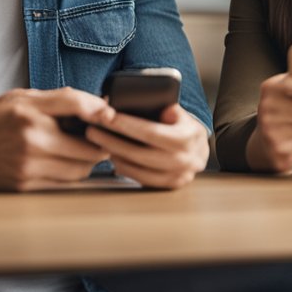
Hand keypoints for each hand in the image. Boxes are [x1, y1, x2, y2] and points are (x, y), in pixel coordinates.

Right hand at [0, 87, 113, 190]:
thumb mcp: (22, 98)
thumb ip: (60, 99)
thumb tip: (99, 103)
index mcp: (30, 115)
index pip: (79, 108)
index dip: (102, 111)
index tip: (112, 114)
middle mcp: (31, 142)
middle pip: (88, 147)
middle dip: (98, 142)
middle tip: (98, 136)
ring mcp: (28, 168)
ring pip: (80, 169)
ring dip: (87, 161)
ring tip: (80, 149)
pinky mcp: (26, 186)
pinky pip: (64, 182)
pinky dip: (70, 172)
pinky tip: (62, 161)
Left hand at [85, 104, 208, 188]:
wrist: (199, 150)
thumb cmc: (183, 126)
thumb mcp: (180, 112)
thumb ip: (167, 108)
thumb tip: (149, 104)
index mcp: (188, 138)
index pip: (151, 132)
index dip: (127, 125)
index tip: (107, 116)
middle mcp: (185, 161)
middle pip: (140, 153)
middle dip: (113, 140)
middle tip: (93, 130)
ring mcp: (177, 177)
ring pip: (138, 169)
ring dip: (115, 155)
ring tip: (99, 142)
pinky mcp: (169, 187)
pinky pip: (141, 179)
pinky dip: (124, 168)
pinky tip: (113, 156)